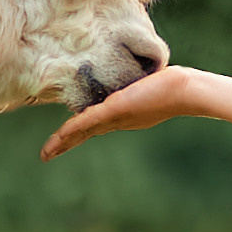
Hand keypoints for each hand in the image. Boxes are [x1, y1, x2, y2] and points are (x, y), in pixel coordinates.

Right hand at [40, 65, 198, 160]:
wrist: (186, 91)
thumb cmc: (172, 85)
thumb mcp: (145, 83)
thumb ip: (133, 83)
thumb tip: (132, 75)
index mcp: (120, 116)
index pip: (91, 127)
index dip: (74, 135)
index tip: (60, 140)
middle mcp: (116, 121)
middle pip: (83, 135)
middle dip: (63, 145)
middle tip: (45, 155)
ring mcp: (115, 117)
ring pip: (82, 132)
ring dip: (63, 143)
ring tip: (47, 153)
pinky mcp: (115, 110)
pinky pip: (88, 121)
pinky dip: (72, 130)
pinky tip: (59, 137)